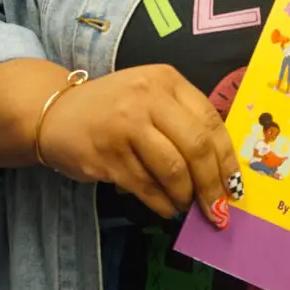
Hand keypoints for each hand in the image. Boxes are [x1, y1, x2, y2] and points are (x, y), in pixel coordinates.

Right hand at [38, 65, 239, 225]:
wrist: (55, 112)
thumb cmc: (113, 107)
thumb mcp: (150, 96)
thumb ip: (182, 120)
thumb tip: (218, 169)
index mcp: (166, 80)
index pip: (210, 121)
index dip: (226, 158)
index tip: (234, 185)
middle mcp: (147, 98)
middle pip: (196, 147)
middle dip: (211, 184)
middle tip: (218, 209)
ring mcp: (125, 126)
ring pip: (172, 170)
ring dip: (185, 196)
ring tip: (186, 206)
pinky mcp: (106, 155)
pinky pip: (145, 187)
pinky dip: (161, 203)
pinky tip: (165, 208)